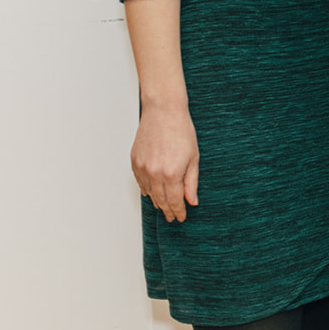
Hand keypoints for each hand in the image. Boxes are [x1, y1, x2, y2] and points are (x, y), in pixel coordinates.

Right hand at [131, 104, 198, 222]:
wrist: (163, 112)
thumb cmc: (181, 131)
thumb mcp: (193, 158)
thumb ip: (191, 182)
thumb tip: (191, 201)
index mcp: (171, 174)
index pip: (174, 201)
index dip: (178, 211)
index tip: (180, 217)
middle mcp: (154, 173)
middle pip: (160, 199)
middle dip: (167, 210)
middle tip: (172, 217)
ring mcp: (142, 168)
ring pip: (149, 192)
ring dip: (156, 201)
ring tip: (163, 208)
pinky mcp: (135, 161)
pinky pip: (140, 181)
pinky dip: (146, 189)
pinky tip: (150, 193)